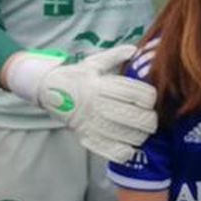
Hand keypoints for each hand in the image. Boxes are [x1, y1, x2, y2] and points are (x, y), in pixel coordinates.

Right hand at [18, 46, 158, 161]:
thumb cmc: (75, 77)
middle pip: (135, 117)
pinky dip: (124, 151)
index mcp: (101, 85)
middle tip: (152, 119)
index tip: (151, 99)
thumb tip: (134, 50)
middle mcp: (97, 104)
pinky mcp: (87, 138)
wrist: (49, 93)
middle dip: (150, 120)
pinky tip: (129, 146)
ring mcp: (91, 123)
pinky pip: (111, 150)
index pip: (135, 94)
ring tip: (142, 132)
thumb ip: (115, 56)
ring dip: (140, 136)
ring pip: (126, 135)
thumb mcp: (93, 63)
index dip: (149, 98)